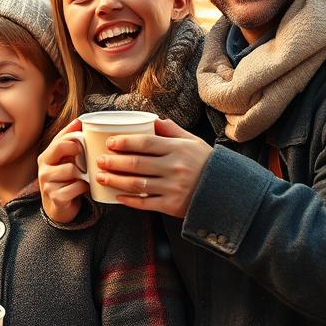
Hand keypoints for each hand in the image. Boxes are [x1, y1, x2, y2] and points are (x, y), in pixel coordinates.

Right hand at [37, 120, 89, 222]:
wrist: (59, 208)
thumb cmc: (64, 181)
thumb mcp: (64, 161)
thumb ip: (70, 142)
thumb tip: (80, 120)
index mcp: (46, 156)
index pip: (59, 138)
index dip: (73, 134)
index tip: (84, 135)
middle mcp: (44, 168)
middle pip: (60, 147)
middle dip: (76, 148)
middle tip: (84, 154)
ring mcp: (48, 183)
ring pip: (71, 169)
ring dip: (83, 173)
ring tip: (84, 176)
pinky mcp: (56, 197)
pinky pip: (76, 186)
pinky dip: (83, 187)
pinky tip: (83, 188)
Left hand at [95, 118, 213, 217]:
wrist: (227, 193)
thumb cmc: (206, 164)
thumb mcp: (193, 143)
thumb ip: (172, 131)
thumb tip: (153, 119)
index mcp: (178, 149)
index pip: (145, 143)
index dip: (124, 142)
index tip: (109, 143)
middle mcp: (175, 168)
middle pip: (136, 163)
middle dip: (113, 162)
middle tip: (98, 160)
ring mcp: (173, 188)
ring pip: (137, 184)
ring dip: (115, 180)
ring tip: (101, 177)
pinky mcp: (173, 206)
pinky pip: (146, 204)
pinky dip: (129, 201)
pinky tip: (117, 197)